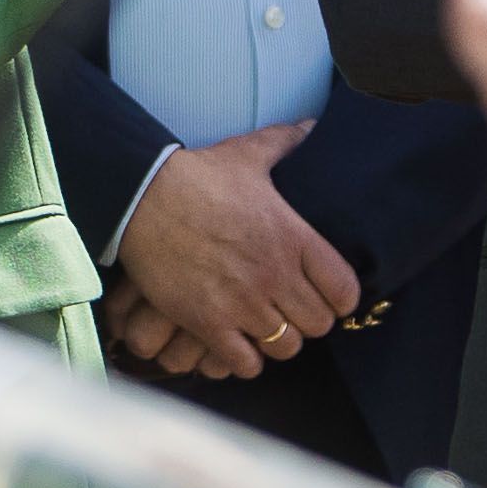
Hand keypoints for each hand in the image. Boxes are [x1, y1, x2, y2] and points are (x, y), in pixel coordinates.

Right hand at [109, 123, 359, 380]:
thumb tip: (311, 124)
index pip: (345, 291)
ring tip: (263, 327)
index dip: (340, 298)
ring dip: (277, 340)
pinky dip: (244, 359)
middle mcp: (275, 275)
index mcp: (293, 238)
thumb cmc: (197, 176)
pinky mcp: (209, 323)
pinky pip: (245, 363)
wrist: (142, 198)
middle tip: (291, 310)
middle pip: (318, 325)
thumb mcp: (248, 154)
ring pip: (286, 347)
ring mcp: (243, 302)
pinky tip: (235, 341)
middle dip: (308, 321)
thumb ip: (286, 142)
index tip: (327, 295)